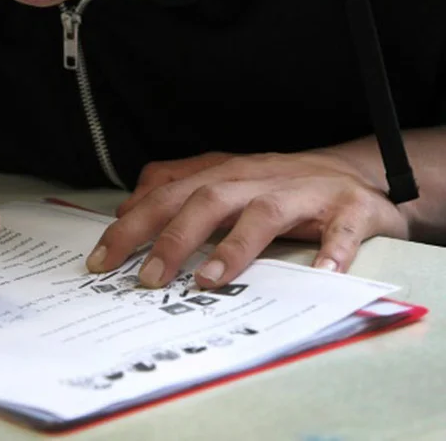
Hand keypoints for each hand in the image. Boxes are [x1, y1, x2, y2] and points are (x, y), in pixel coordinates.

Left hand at [86, 151, 408, 288]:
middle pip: (207, 199)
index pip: (166, 195)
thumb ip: (173, 187)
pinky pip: (340, 230)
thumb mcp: (220, 179)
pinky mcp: (348, 209)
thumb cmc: (275, 184)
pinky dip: (332, 251)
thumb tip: (126, 208)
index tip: (101, 261)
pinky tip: (321, 273)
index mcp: (223, 174)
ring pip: (263, 214)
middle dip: (172, 238)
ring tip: (208, 280)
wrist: (350, 173)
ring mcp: (302, 193)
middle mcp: (256, 179)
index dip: (131, 226)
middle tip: (147, 279)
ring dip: (234, 247)